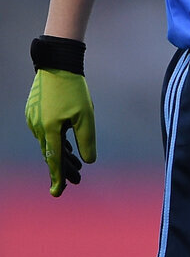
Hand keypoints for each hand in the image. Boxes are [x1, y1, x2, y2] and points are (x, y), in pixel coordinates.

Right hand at [25, 68, 95, 196]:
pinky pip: (46, 133)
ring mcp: (34, 119)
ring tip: (76, 166)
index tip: (57, 193)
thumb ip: (86, 140)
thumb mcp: (85, 115)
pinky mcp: (35, 112)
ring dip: (62, 155)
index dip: (58, 177)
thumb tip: (88, 161)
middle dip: (65, 168)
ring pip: (49, 143)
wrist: (57, 64)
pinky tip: (66, 146)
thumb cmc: (74, 89)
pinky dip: (56, 141)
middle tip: (77, 181)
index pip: (54, 160)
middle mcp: (38, 127)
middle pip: (52, 154)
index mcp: (49, 129)